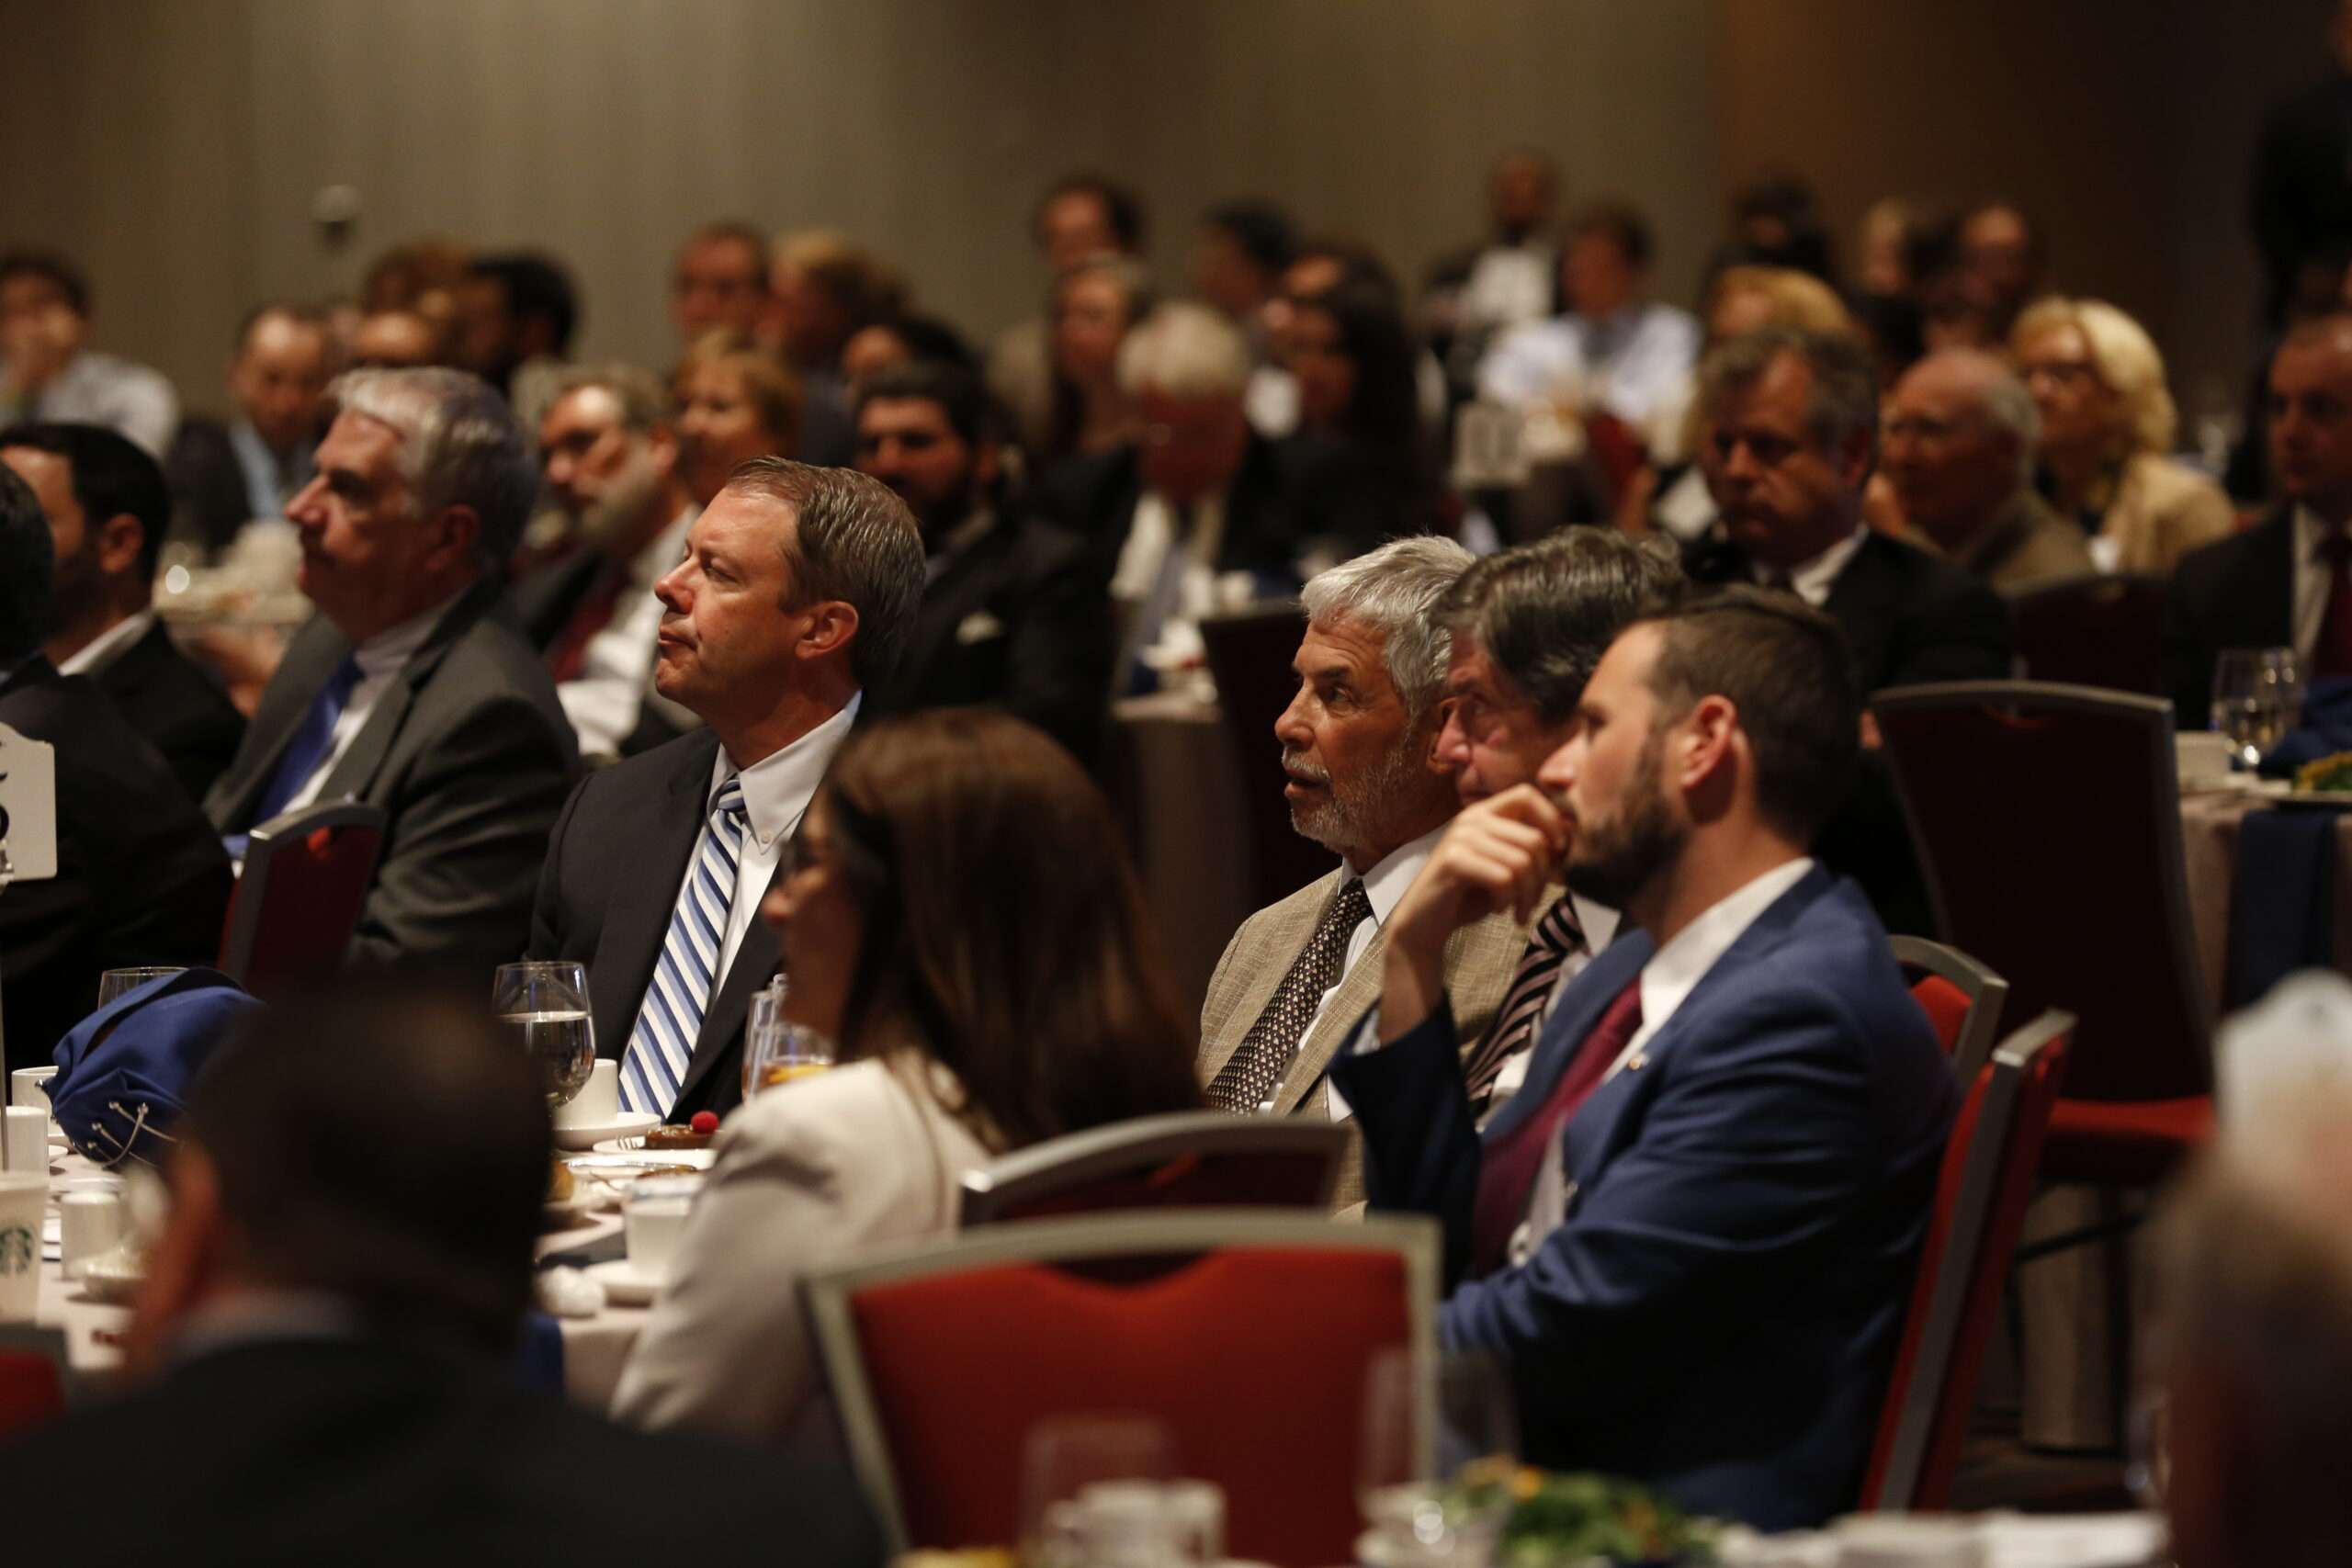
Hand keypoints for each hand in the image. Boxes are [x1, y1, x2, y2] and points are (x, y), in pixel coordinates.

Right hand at [1380, 785, 1569, 1042]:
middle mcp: (1472, 819)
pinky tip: (1498, 910)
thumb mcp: (1505, 866)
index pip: (1528, 795)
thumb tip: (1570, 842)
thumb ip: (1530, 849)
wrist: (1425, 922)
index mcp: (1485, 812)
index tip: (1556, 856)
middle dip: (1542, 878)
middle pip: (1534, 839)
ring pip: (1522, 862)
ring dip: (1526, 895)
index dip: (1551, 822)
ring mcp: (1460, 838)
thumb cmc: (1470, 894)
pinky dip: (1507, 901)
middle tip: (1532, 902)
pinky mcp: (1453, 862)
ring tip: (1517, 911)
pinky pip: (1503, 879)